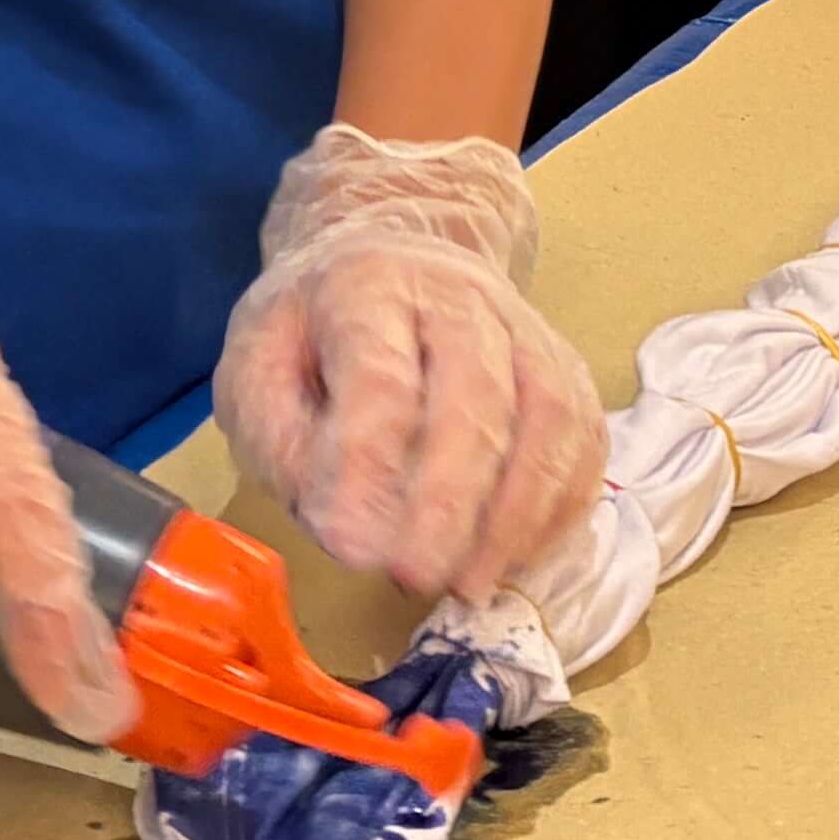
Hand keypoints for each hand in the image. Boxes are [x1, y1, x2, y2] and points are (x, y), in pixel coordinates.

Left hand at [211, 126, 605, 600]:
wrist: (389, 255)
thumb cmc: (313, 333)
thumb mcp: (255, 371)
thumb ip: (283, 444)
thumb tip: (341, 524)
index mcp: (367, 287)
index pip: (380, 376)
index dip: (368, 466)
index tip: (349, 546)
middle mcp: (459, 296)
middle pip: (477, 393)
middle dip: (449, 500)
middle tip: (414, 576)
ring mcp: (524, 329)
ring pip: (548, 414)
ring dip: (515, 514)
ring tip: (467, 584)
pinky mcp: (564, 370)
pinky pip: (583, 440)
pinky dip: (558, 508)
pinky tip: (513, 557)